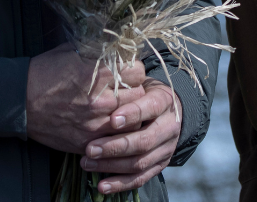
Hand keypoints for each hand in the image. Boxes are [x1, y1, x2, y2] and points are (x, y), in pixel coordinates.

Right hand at [25, 45, 146, 154]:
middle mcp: (101, 100)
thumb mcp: (72, 52)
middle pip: (140, 96)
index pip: (138, 72)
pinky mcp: (88, 141)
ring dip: (130, 113)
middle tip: (127, 90)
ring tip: (121, 108)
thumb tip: (119, 46)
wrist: (19, 102)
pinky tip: (110, 124)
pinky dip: (116, 132)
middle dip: (136, 91)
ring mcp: (95, 123)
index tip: (128, 71)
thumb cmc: (45, 73)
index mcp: (99, 74)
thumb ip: (98, 50)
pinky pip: (115, 139)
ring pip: (133, 120)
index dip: (134, 70)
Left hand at [79, 78, 181, 193]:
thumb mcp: (139, 80)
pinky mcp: (160, 164)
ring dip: (112, 165)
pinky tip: (102, 185)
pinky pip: (141, 179)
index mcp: (165, 101)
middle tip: (90, 148)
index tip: (111, 119)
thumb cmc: (142, 91)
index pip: (151, 107)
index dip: (133, 113)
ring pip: (141, 162)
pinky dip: (121, 184)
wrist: (167, 108)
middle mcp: (170, 126)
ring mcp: (166, 148)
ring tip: (87, 162)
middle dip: (115, 146)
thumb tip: (103, 70)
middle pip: (145, 140)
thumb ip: (126, 80)